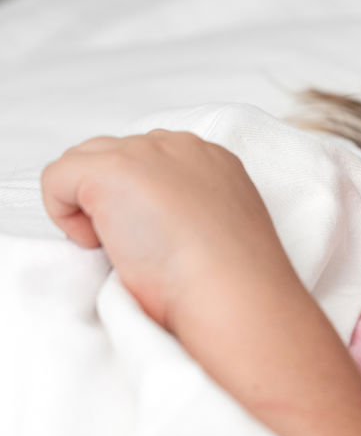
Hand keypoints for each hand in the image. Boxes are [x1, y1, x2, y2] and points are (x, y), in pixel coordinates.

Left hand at [40, 130, 289, 328]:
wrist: (230, 290)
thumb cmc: (228, 278)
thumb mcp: (220, 228)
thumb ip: (191, 209)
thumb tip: (150, 221)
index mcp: (213, 159)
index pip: (150, 161)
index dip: (139, 200)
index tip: (154, 238)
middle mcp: (180, 146)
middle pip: (115, 154)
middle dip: (111, 198)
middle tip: (136, 245)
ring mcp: (144, 152)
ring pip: (83, 163)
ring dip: (89, 204)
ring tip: (120, 245)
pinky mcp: (109, 168)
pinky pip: (57, 177)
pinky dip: (64, 214)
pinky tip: (100, 243)